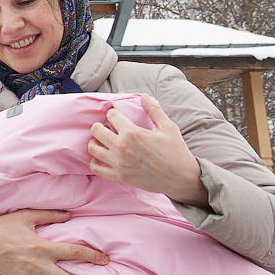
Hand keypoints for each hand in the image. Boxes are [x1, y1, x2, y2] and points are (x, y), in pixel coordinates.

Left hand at [88, 98, 205, 205]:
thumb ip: (154, 110)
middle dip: (100, 125)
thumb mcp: (168, 127)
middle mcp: (122, 147)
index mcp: (133, 133)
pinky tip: (103, 157)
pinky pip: (96, 169)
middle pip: (96, 130)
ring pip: (93, 148)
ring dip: (96, 142)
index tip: (117, 116)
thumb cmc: (176, 151)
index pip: (111, 115)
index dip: (113, 113)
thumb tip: (144, 96)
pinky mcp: (119, 176)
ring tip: (104, 141)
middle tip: (107, 127)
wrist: (181, 178)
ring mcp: (119, 163)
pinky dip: (95, 162)